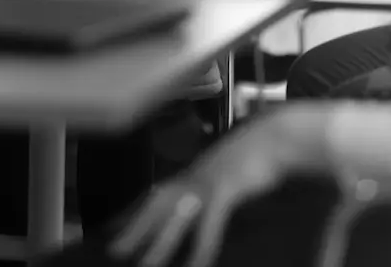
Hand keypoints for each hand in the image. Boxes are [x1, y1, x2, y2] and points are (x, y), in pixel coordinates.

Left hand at [110, 111, 301, 266]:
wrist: (277, 137)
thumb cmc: (253, 159)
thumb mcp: (222, 176)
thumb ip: (206, 192)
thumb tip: (191, 212)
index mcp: (188, 175)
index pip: (151, 196)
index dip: (130, 214)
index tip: (112, 231)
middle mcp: (191, 178)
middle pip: (155, 206)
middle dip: (134, 229)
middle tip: (115, 251)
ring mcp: (207, 182)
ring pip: (175, 216)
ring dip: (160, 242)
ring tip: (147, 266)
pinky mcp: (226, 189)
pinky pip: (210, 223)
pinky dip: (202, 246)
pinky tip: (197, 266)